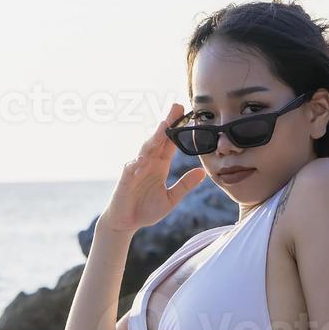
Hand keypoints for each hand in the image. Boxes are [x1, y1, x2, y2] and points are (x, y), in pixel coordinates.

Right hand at [100, 102, 207, 233]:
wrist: (125, 223)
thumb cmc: (146, 210)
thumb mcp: (170, 199)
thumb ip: (184, 185)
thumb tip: (202, 172)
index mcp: (159, 165)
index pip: (170, 143)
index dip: (178, 129)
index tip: (188, 114)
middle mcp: (148, 163)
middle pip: (159, 139)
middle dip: (167, 123)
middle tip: (177, 106)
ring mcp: (136, 169)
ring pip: (146, 149)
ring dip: (154, 137)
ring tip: (164, 125)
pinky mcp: (125, 181)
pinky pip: (131, 169)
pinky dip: (137, 162)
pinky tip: (143, 157)